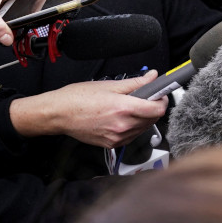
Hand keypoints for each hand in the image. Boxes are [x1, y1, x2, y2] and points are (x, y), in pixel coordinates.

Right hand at [10, 70, 167, 148]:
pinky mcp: (111, 145)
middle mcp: (122, 126)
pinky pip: (132, 136)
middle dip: (154, 107)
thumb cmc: (78, 98)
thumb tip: (153, 77)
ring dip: (144, 118)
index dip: (162, 100)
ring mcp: (117, 138)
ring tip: (132, 106)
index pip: (157, 109)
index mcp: (123, 109)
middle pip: (153, 119)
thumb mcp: (110, 85)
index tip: (160, 94)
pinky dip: (133, 126)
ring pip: (143, 129)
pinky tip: (124, 117)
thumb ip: (136, 83)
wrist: (59, 114)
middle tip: (146, 97)